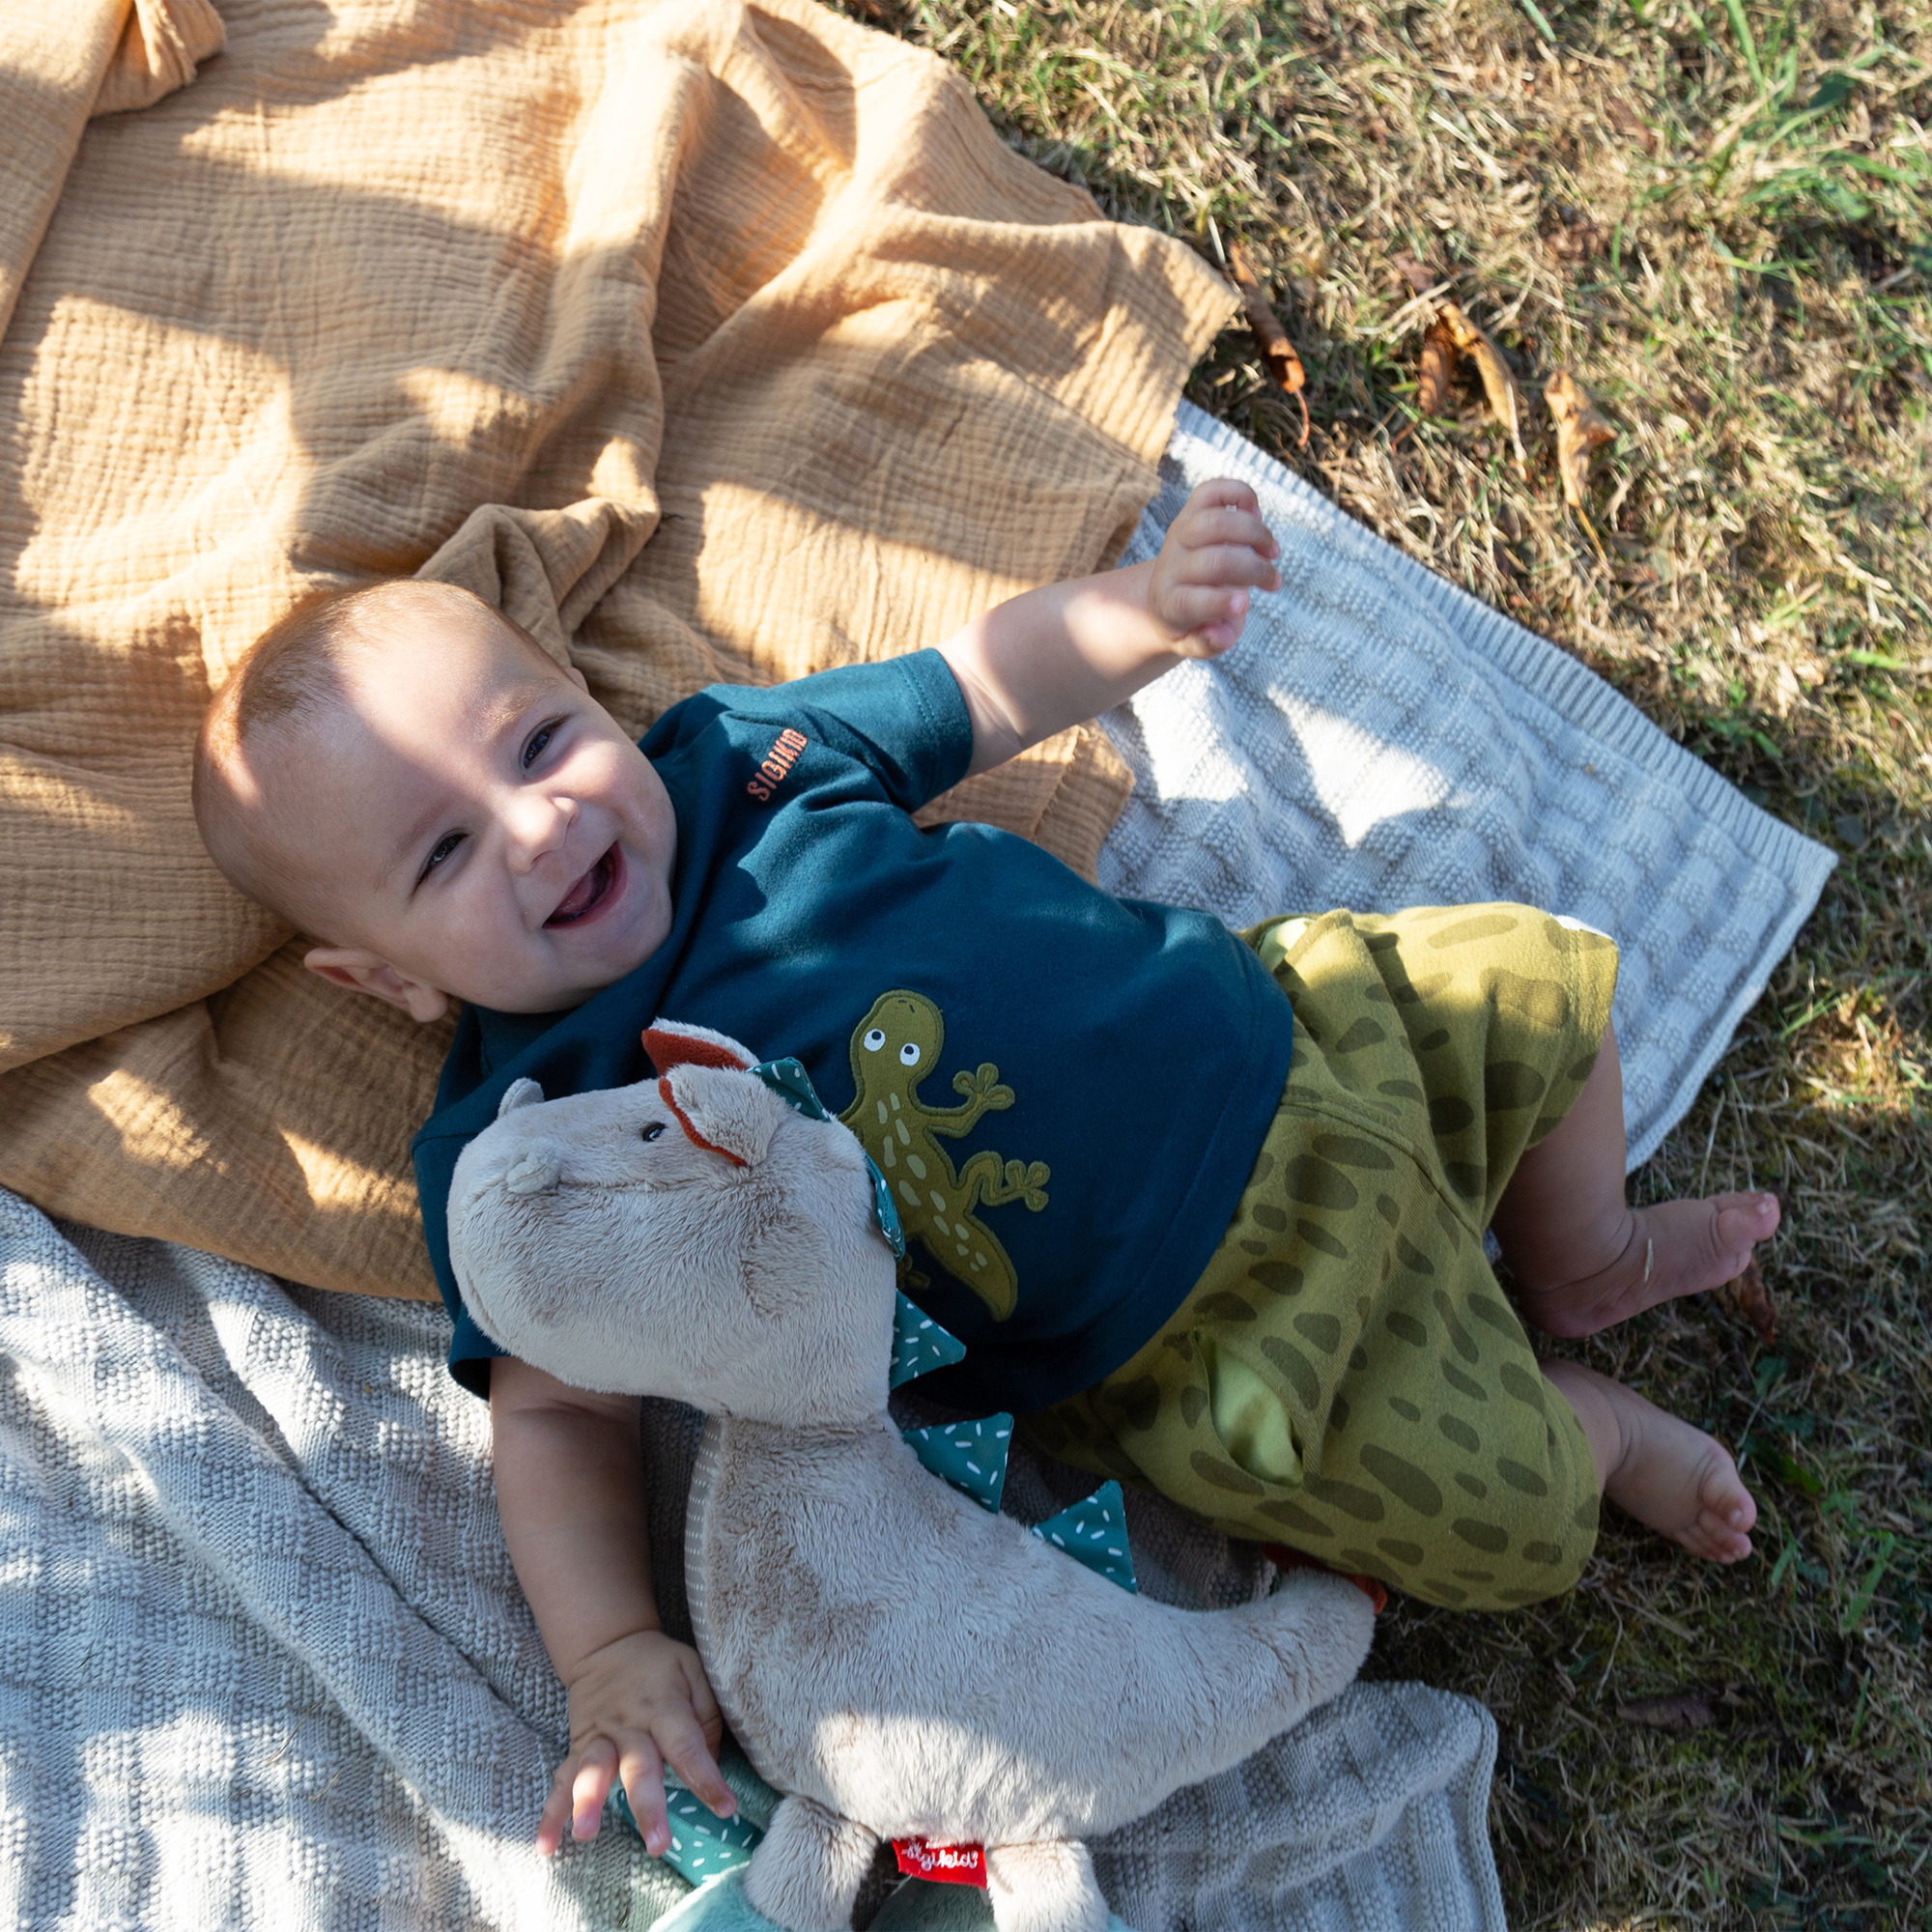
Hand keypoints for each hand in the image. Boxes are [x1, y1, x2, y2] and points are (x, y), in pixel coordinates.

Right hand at [536, 1628, 734, 1856]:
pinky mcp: (578, 1746)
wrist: (609, 1644)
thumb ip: (707, 1715)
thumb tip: (710, 1763)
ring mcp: (600, 1736)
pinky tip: (546, 1844)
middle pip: (639, 1767)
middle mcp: (631, 1725)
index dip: (706, 1778)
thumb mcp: (695, 1672)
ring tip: (585, 1834)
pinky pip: (562, 1780)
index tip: (725, 1808)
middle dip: (647, 1806)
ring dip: (588, 1802)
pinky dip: (552, 1812)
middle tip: (658, 1844)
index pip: (688, 1746)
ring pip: (593, 1770)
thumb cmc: (661, 1666)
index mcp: (665, 1707)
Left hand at [1147, 478, 1280, 657]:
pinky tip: (1257, 513)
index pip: (1188, 602)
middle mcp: (1170, 566)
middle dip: (1252, 570)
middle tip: (1274, 582)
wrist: (1170, 592)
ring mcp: (1179, 534)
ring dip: (1254, 533)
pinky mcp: (1190, 511)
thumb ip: (1209, 642)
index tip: (1245, 604)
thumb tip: (1222, 632)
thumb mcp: (1197, 642)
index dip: (1217, 604)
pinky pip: (1213, 490)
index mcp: (1169, 604)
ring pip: (1214, 522)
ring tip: (1272, 551)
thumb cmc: (1192, 621)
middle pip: (1212, 562)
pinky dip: (1240, 494)